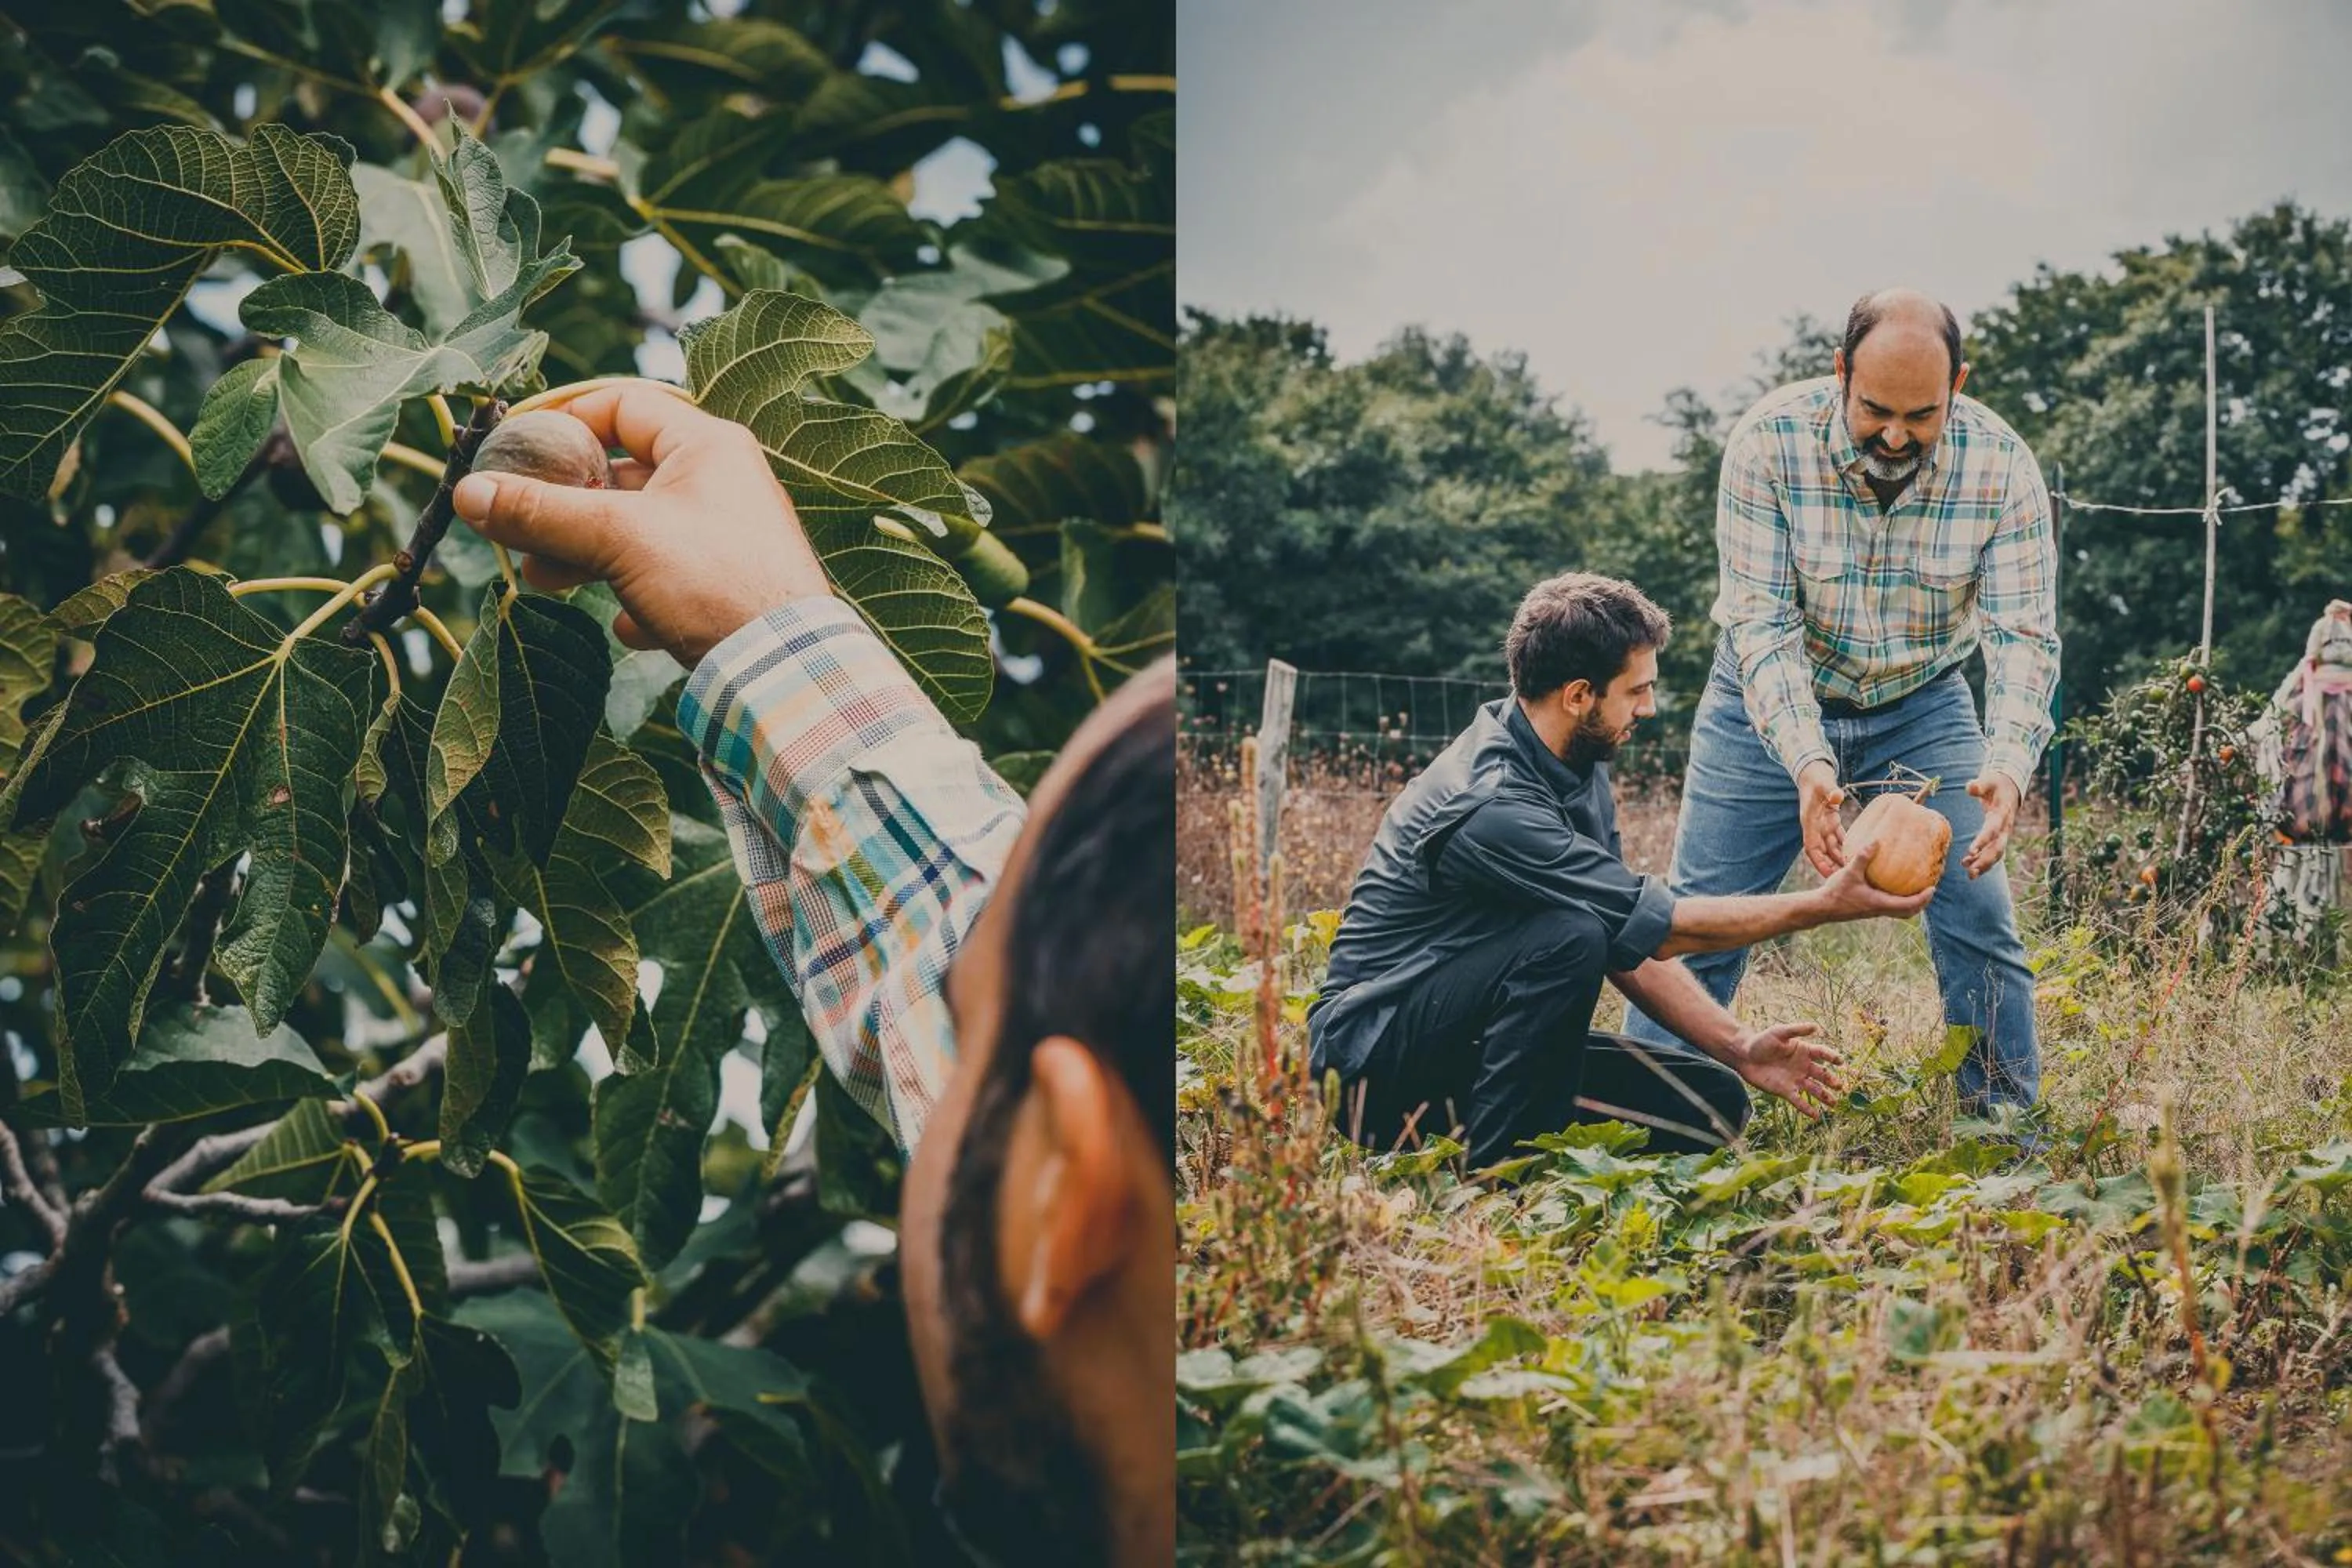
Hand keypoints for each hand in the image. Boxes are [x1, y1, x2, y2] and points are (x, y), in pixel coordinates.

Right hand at [451, 383, 831, 665]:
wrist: (783, 671)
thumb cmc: (713, 583)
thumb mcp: (616, 538)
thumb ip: (542, 512)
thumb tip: (469, 492)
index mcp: (706, 446)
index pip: (623, 405)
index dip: (564, 419)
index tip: (516, 446)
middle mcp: (722, 483)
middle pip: (624, 475)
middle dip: (565, 504)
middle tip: (515, 527)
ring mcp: (728, 537)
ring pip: (639, 532)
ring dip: (588, 553)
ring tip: (544, 578)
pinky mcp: (731, 589)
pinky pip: (671, 583)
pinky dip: (641, 600)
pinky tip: (632, 629)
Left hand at [1732, 1022, 1845, 1118]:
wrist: (1744, 1056)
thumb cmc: (1761, 1041)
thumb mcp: (1779, 1032)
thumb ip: (1797, 1030)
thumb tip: (1816, 1027)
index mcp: (1803, 1051)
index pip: (1822, 1054)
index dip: (1832, 1057)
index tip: (1840, 1061)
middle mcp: (1803, 1066)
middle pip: (1821, 1074)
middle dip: (1831, 1080)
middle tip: (1840, 1085)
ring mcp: (1795, 1079)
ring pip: (1814, 1089)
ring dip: (1824, 1096)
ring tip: (1834, 1103)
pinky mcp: (1785, 1090)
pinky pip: (1799, 1101)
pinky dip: (1807, 1108)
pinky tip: (1816, 1115)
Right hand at [1796, 760, 1846, 877]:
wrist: (1813, 773)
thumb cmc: (1817, 778)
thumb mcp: (1823, 784)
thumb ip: (1830, 790)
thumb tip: (1837, 795)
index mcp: (1810, 822)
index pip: (1812, 848)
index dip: (1819, 862)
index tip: (1827, 874)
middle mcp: (1815, 827)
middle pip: (1822, 852)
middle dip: (1830, 866)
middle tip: (1844, 880)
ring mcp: (1822, 825)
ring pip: (1830, 847)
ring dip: (1839, 858)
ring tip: (1852, 871)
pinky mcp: (1829, 821)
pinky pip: (1838, 837)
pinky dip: (1845, 846)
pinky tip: (1857, 853)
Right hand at [1814, 840, 1935, 921]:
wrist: (1822, 908)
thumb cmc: (1836, 892)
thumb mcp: (1850, 872)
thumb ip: (1863, 857)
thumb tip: (1876, 840)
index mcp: (1880, 904)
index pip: (1909, 905)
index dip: (1923, 898)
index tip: (1932, 888)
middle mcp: (1880, 910)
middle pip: (1908, 912)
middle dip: (1921, 903)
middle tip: (1928, 890)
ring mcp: (1874, 911)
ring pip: (1900, 911)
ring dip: (1911, 903)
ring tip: (1916, 889)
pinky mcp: (1868, 909)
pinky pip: (1890, 907)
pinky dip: (1898, 900)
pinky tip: (1892, 887)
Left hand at [1962, 773, 2020, 878]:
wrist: (2010, 787)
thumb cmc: (1996, 784)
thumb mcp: (1989, 780)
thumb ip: (1980, 785)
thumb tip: (1970, 787)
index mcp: (2002, 813)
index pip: (1992, 830)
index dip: (1983, 841)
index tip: (1971, 851)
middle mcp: (2005, 827)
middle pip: (1997, 847)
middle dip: (1985, 861)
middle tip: (1970, 871)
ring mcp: (2004, 834)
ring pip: (1997, 853)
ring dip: (1984, 865)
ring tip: (1970, 875)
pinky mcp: (2000, 837)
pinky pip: (1994, 853)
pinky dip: (1984, 862)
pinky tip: (1970, 868)